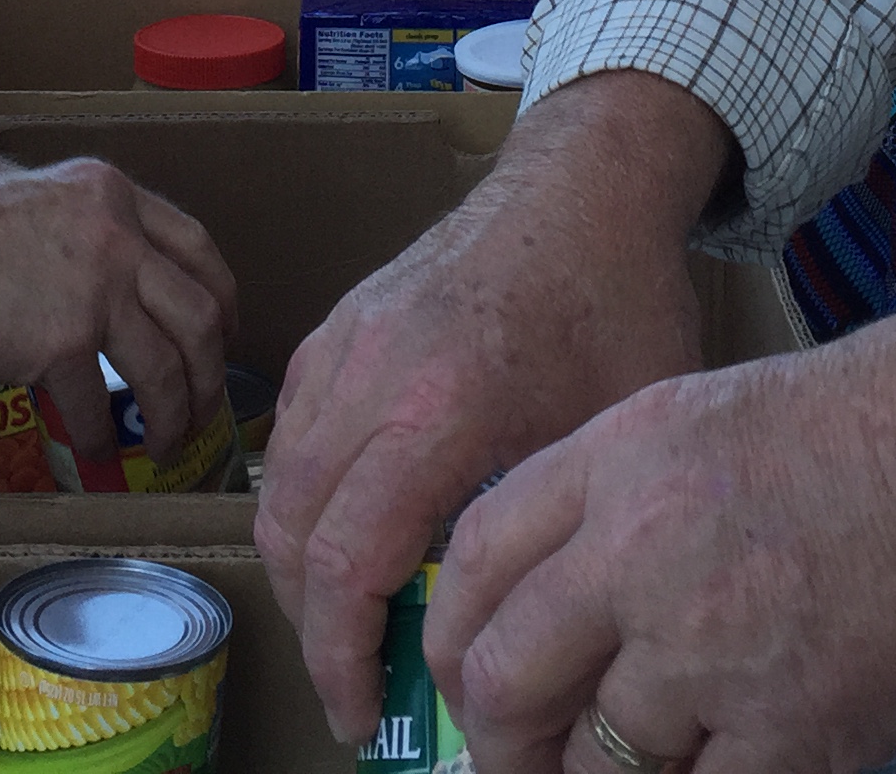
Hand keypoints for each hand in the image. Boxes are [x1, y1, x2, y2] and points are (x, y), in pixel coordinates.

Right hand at [0, 155, 238, 470]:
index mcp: (112, 194)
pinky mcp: (63, 340)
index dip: (221, 296)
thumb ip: (83, 240)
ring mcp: (95, 287)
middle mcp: (117, 234)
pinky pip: (98, 405)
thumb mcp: (38, 206)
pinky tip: (99, 453)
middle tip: (205, 404)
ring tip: (167, 443)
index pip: (196, 244)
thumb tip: (111, 303)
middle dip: (211, 369)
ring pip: (167, 365)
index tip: (224, 332)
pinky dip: (103, 438)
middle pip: (199, 310)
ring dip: (175, 413)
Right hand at [256, 77, 721, 743]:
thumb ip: (559, 530)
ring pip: (275, 479)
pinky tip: (351, 527)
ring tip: (351, 618)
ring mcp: (344, 340)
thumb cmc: (620, 300)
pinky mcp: (339, 321)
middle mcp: (372, 373)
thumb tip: (538, 644)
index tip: (360, 714)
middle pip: (290, 529)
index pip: (347, 562)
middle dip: (311, 627)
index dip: (341, 658)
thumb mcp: (615, 430)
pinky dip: (300, 493)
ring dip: (299, 562)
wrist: (586, 181)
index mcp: (442, 407)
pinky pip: (289, 428)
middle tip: (354, 685)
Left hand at [425, 296, 895, 773]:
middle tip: (514, 761)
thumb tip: (562, 602)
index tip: (465, 673)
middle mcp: (645, 553)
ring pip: (595, 758)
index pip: (476, 559)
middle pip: (506, 675)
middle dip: (497, 739)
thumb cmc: (877, 426)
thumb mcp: (712, 415)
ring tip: (624, 771)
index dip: (454, 633)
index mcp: (621, 459)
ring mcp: (713, 649)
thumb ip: (621, 500)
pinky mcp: (790, 731)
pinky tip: (714, 771)